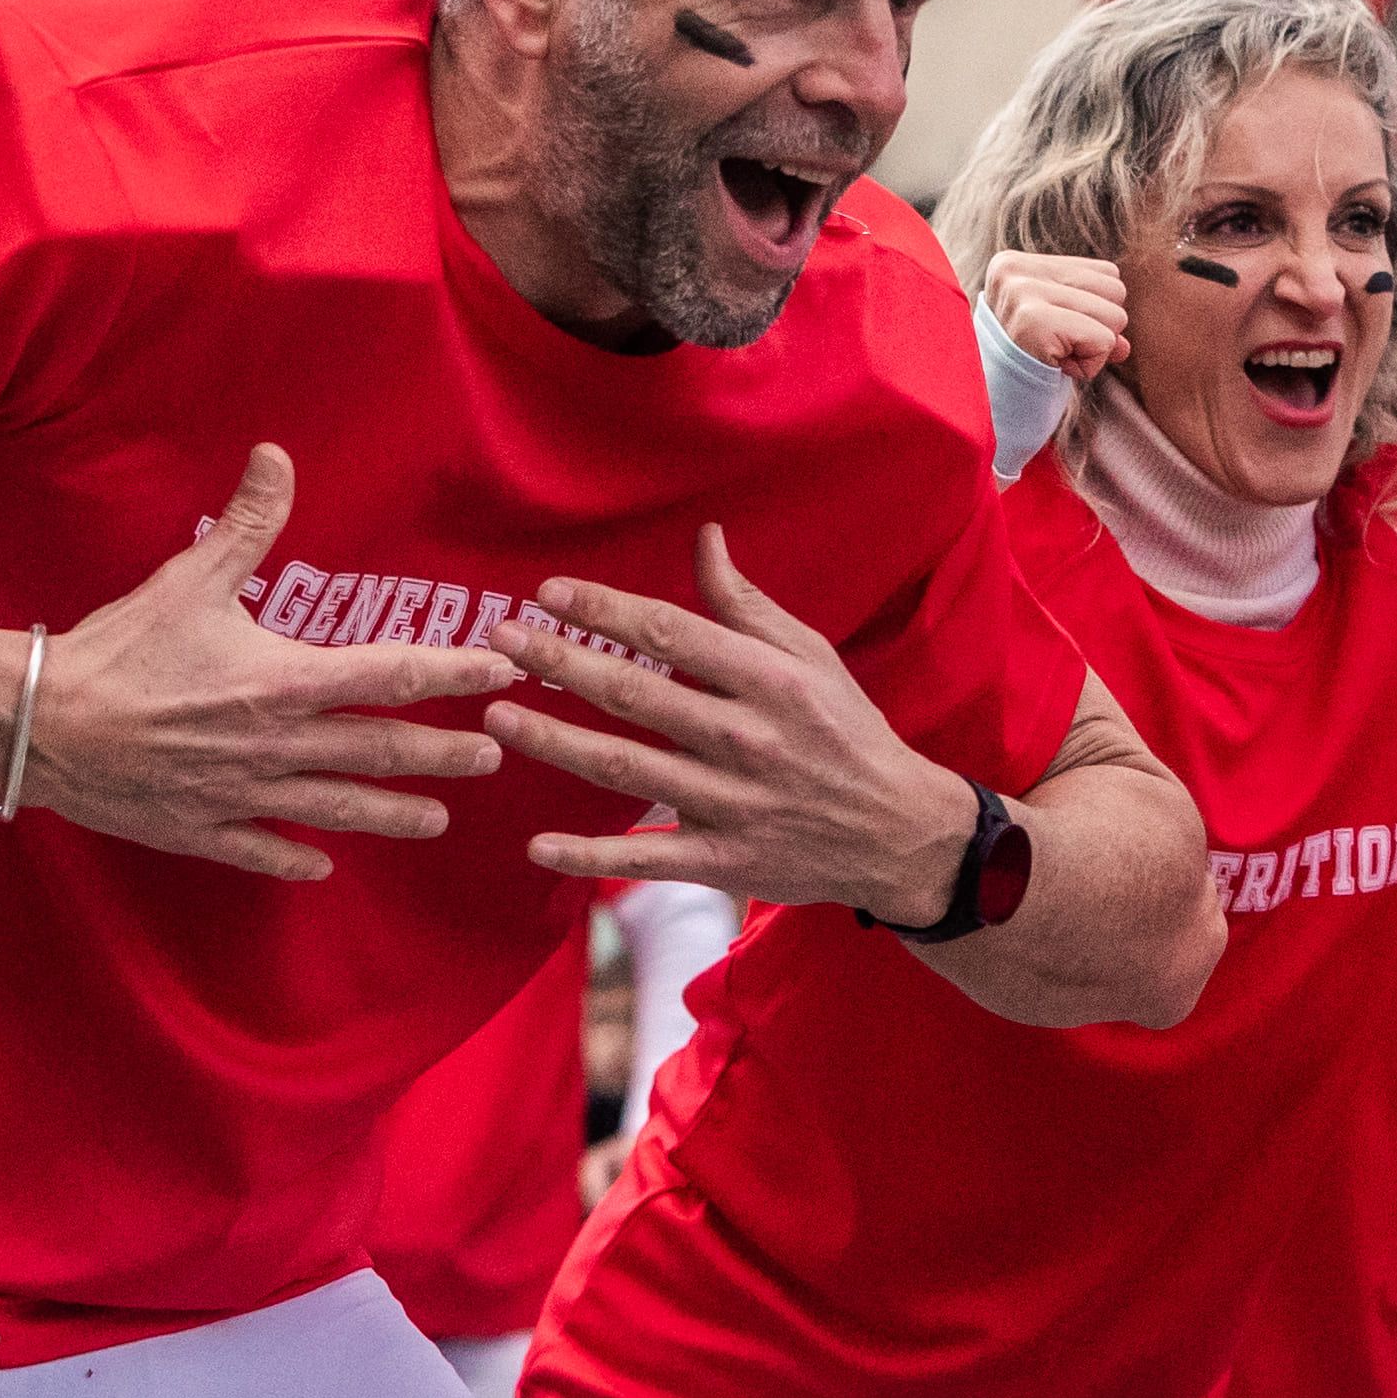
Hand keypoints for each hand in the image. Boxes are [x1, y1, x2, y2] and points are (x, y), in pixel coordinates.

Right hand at [14, 445, 517, 877]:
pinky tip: (324, 864)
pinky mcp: (201, 828)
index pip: (392, 675)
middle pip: (381, 749)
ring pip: (337, 807)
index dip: (453, 671)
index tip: (501, 670)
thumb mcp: (190, 578)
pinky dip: (295, 856)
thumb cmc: (118, 649)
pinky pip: (261, 848)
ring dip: (394, 814)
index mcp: (283, 682)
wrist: (41, 724)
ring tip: (440, 820)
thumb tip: (278, 454)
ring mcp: (242, 793)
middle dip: (444, 753)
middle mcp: (276, 745)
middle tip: (497, 754)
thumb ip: (249, 523)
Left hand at [485, 529, 976, 924]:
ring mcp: (730, 803)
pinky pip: (644, 858)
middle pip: (634, 695)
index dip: (605, 610)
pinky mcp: (722, 859)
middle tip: (501, 639)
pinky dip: (589, 856)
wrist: (897, 833)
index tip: (548, 592)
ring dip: (554, 741)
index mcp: (770, 680)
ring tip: (499, 715)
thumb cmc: (847, 732)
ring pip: (624, 769)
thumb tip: (705, 538)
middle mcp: (746, 739)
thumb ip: (747, 604)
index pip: (671, 635)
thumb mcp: (812, 656)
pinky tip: (538, 845)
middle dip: (560, 662)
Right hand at [982, 248, 1131, 383]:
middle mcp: (1016, 270)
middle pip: (1116, 290)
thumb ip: (1097, 322)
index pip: (1106, 273)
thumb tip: (1125, 346)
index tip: (1056, 333)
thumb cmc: (1024, 365)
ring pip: (1115, 316)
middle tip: (1057, 350)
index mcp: (1017, 263)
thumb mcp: (1060, 331)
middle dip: (1098, 329)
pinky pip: (1103, 340)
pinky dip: (1090, 366)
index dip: (1093, 313)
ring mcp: (1022, 292)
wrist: (990, 405)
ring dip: (1093, 351)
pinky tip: (1057, 369)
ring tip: (1054, 358)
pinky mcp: (1033, 321)